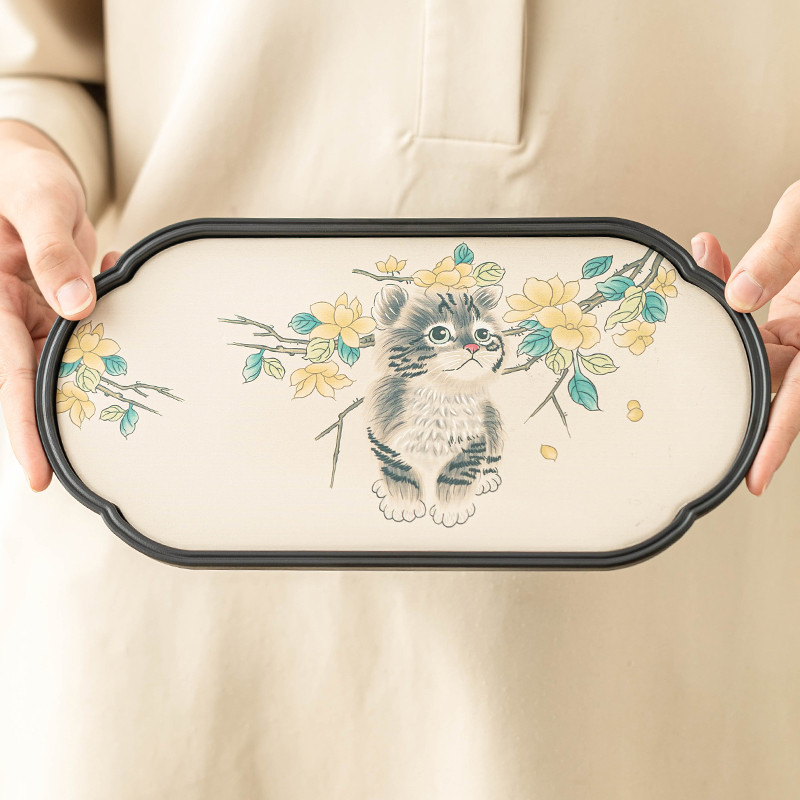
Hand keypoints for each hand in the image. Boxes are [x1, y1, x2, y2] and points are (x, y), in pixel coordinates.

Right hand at [0, 121, 114, 490]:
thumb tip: (79, 305)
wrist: (23, 162)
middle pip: (34, 380)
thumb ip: (54, 250)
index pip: (9, 372)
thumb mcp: (38, 200)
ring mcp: (34, 309)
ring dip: (97, 372)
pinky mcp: (56, 301)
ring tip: (133, 398)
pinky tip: (124, 303)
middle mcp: (9, 312)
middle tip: (96, 465)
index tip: (38, 473)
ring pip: (64, 359)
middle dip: (61, 422)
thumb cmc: (18, 172)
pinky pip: (84, 327)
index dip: (23, 424)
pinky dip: (110, 323)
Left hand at [692, 180, 799, 495]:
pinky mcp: (795, 302)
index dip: (777, 441)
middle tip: (679, 392)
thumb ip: (779, 256)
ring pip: (753, 338)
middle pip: (769, 374)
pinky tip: (708, 255)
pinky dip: (729, 284)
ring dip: (719, 312)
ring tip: (695, 277)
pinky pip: (754, 308)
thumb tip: (737, 296)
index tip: (754, 478)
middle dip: (725, 372)